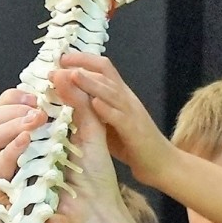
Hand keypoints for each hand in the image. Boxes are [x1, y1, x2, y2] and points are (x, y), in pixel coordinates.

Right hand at [0, 84, 123, 222]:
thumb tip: (61, 70)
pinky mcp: (8, 192)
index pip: (4, 106)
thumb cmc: (95, 173)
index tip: (38, 94)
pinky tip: (27, 140)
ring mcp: (8, 171)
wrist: (98, 209)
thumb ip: (77, 100)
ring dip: (7, 127)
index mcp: (27, 132)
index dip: (15, 96)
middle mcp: (13, 150)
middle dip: (9, 110)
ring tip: (32, 124)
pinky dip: (10, 150)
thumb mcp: (89, 129)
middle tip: (36, 111)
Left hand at [52, 52, 171, 186]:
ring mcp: (131, 113)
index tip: (62, 58)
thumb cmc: (134, 145)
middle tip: (58, 65)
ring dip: (91, 83)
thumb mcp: (108, 125)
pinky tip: (94, 104)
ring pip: (111, 92)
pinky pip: (120, 117)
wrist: (163, 164)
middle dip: (81, 67)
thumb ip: (91, 111)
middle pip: (105, 74)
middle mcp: (126, 99)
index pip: (102, 68)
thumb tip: (69, 101)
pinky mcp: (134, 131)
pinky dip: (107, 109)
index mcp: (120, 95)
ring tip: (73, 75)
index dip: (83, 60)